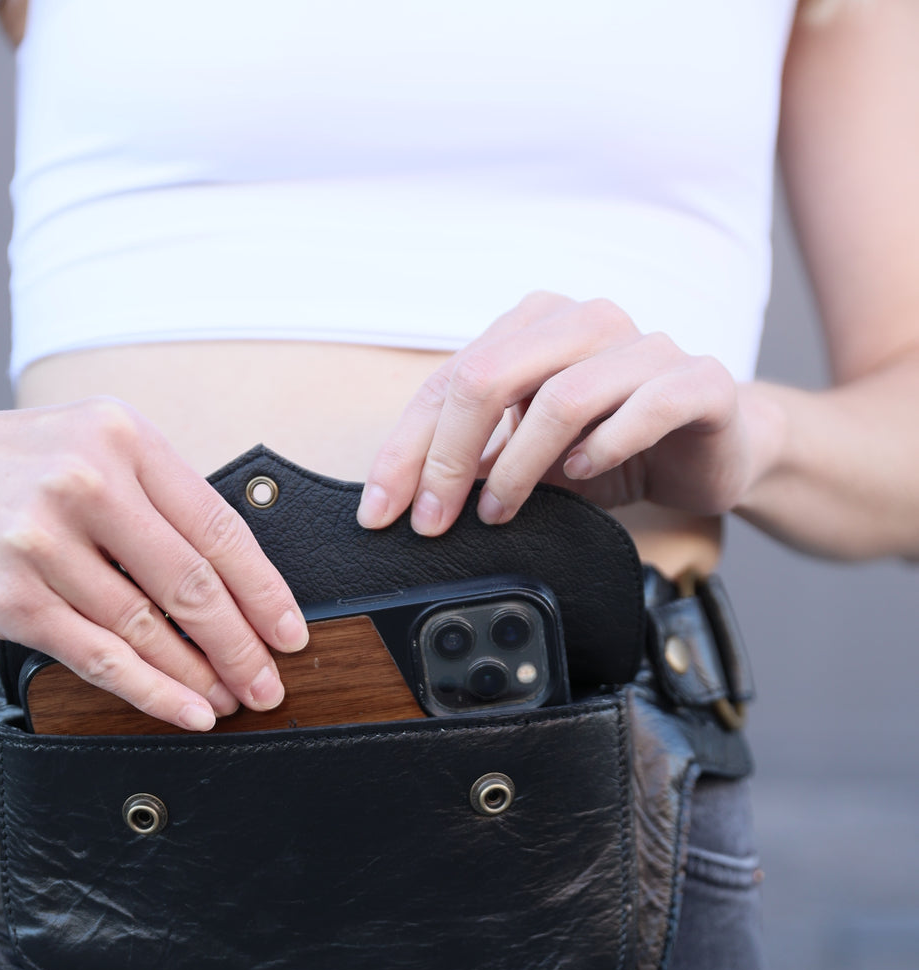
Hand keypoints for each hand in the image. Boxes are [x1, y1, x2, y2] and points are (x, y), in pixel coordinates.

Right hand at [0, 372, 307, 729]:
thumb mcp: (84, 443)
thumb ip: (151, 497)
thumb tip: (227, 581)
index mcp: (120, 438)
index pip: (217, 526)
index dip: (265, 590)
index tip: (291, 632)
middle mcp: (85, 483)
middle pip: (192, 583)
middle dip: (243, 645)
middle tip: (269, 683)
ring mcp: (45, 543)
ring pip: (148, 628)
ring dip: (200, 676)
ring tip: (229, 700)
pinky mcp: (12, 598)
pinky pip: (100, 657)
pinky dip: (152, 691)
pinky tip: (183, 709)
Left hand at [357, 291, 763, 534]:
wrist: (715, 448)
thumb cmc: (614, 446)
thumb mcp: (529, 456)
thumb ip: (475, 460)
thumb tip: (406, 496)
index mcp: (536, 326)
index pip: (450, 380)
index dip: (407, 450)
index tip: (382, 512)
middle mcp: (587, 322)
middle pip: (490, 376)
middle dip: (447, 457)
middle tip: (433, 520)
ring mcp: (648, 346)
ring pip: (562, 396)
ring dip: (518, 465)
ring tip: (501, 510)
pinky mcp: (700, 381)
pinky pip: (646, 406)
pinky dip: (605, 447)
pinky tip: (584, 475)